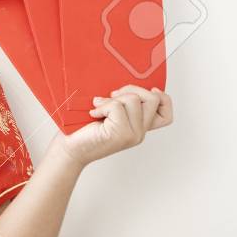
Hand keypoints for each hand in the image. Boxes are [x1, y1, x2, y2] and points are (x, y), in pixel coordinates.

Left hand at [54, 85, 173, 166]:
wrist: (70, 150)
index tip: (149, 90)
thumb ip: (124, 104)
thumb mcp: (109, 114)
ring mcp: (132, 134)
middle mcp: (139, 133)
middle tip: (111, 96)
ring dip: (113, 99)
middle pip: (153, 99)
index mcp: (139, 128)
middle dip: (132, 89)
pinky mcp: (121, 133)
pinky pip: (117, 106)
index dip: (164, 99)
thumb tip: (129, 86)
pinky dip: (103, 106)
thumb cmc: (84, 131)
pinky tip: (94, 114)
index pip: (166, 116)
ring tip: (99, 108)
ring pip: (134, 100)